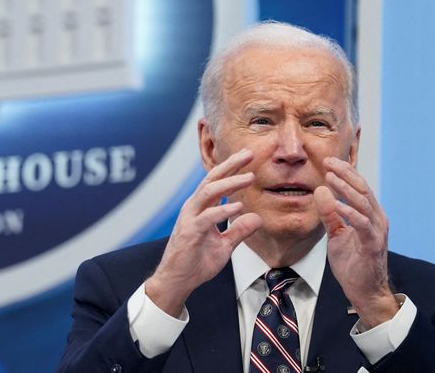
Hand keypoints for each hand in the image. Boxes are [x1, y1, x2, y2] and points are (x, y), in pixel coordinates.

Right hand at [145, 148, 262, 316]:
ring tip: (249, 177)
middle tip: (249, 154)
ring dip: (230, 183)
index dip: (232, 168)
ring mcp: (190, 218)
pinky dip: (223, 210)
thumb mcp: (224, 245)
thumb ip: (239, 231)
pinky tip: (238, 207)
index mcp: (201, 208)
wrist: (177, 280)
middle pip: (212, 179)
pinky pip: (208, 217)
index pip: (217, 182)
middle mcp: (194, 207)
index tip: (248, 156)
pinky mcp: (190, 232)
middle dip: (231, 165)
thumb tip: (257, 218)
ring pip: (209, 192)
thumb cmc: (196, 261)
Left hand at [315, 157, 399, 327]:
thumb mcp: (336, 234)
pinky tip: (335, 203)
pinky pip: (362, 223)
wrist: (364, 291)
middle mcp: (377, 218)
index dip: (344, 172)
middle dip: (345, 173)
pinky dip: (348, 212)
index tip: (327, 161)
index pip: (358, 186)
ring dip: (346, 188)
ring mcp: (377, 231)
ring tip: (329, 177)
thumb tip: (321, 190)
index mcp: (369, 214)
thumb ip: (330, 214)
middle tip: (327, 162)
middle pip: (362, 189)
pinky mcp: (373, 244)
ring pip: (363, 202)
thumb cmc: (352, 262)